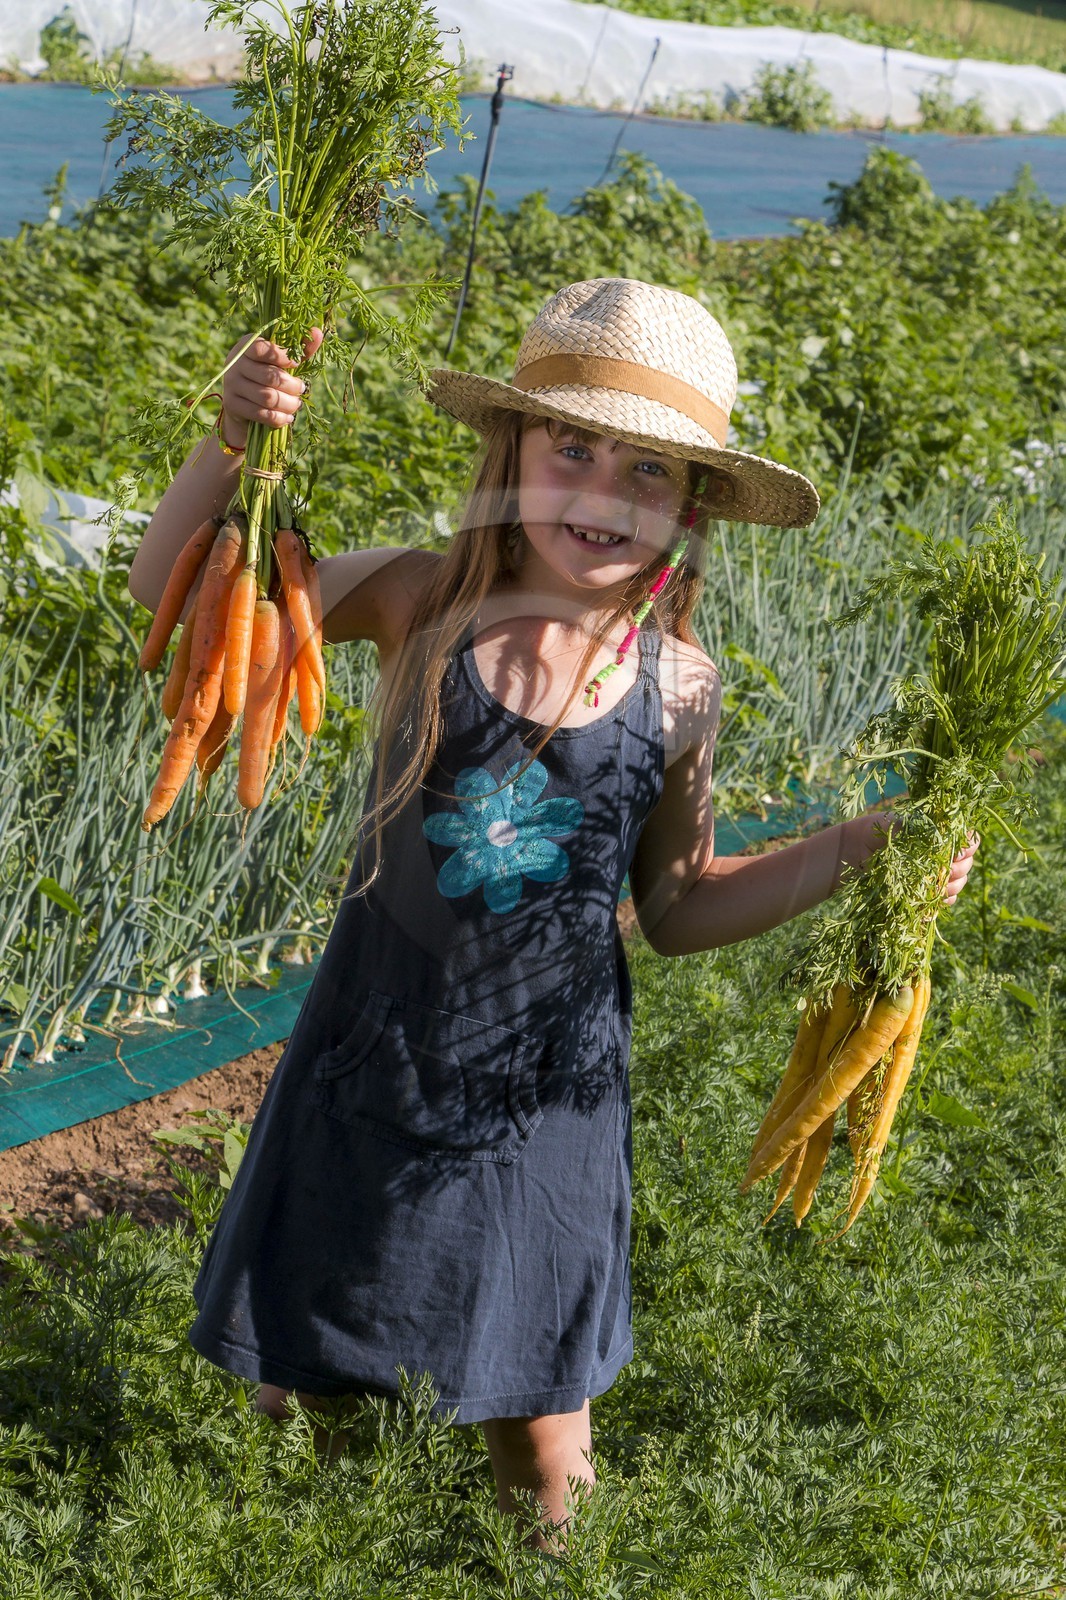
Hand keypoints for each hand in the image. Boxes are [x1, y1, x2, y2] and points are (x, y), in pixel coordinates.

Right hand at [220, 326, 323, 447]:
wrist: (243, 401)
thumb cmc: (268, 374)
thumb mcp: (283, 360)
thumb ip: (299, 348)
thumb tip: (318, 332)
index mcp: (246, 345)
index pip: (262, 349)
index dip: (283, 357)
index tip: (298, 363)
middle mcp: (235, 363)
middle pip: (269, 376)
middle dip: (292, 386)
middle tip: (302, 389)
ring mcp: (231, 384)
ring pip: (267, 397)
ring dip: (288, 404)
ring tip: (296, 404)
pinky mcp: (232, 404)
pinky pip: (260, 414)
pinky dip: (279, 418)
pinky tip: (288, 417)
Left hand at [852, 812, 979, 904]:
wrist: (850, 853)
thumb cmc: (875, 831)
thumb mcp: (899, 823)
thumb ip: (924, 828)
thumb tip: (948, 838)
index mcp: (939, 834)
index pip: (968, 840)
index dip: (969, 846)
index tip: (959, 852)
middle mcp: (939, 854)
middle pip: (967, 864)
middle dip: (961, 868)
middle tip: (947, 869)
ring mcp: (932, 875)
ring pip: (958, 883)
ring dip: (953, 885)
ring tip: (940, 884)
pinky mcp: (922, 893)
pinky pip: (942, 901)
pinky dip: (942, 901)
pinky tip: (934, 899)